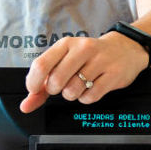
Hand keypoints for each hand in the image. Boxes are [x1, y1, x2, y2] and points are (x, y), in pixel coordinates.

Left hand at [20, 30, 148, 113]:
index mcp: (66, 44)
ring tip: (80, 85)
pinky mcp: (114, 74)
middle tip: (62, 85)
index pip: (41, 64)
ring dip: (72, 94)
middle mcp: (82, 49)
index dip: (34, 82)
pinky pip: (90, 97)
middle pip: (56, 81)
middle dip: (56, 90)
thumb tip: (26, 105)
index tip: (35, 89)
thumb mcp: (64, 62)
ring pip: (73, 91)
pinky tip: (91, 87)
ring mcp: (100, 61)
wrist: (125, 48)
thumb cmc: (88, 57)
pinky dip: (87, 98)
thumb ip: (42, 84)